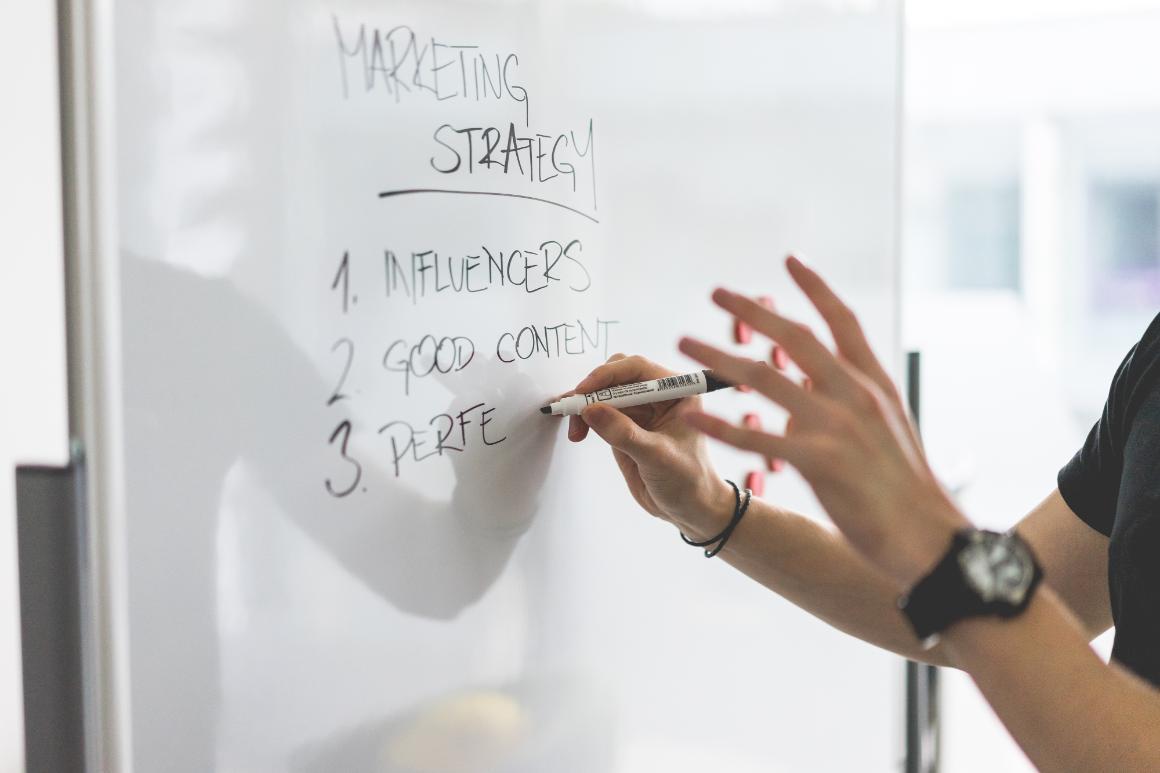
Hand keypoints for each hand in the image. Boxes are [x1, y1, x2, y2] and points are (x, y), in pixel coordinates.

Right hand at [566, 354, 734, 537]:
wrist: (688, 508)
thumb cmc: (689, 481)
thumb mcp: (658, 457)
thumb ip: (624, 434)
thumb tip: (591, 410)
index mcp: (678, 391)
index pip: (638, 369)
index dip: (609, 375)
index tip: (585, 390)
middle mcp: (658, 395)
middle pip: (616, 376)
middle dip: (593, 390)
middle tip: (574, 409)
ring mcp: (640, 410)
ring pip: (603, 394)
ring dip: (584, 406)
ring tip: (575, 429)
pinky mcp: (624, 425)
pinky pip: (598, 412)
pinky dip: (584, 418)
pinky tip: (577, 431)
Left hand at [678, 255, 969, 587]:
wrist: (928, 537)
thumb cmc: (904, 488)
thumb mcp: (883, 430)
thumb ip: (841, 402)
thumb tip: (794, 393)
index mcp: (874, 383)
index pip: (842, 321)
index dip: (815, 287)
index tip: (789, 260)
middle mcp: (856, 395)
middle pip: (795, 337)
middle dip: (752, 310)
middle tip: (716, 292)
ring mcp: (839, 426)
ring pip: (765, 378)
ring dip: (718, 358)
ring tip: (683, 345)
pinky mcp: (820, 462)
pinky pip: (757, 438)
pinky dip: (721, 426)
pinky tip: (694, 415)